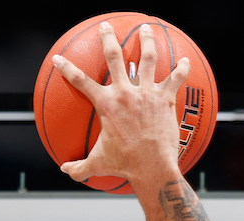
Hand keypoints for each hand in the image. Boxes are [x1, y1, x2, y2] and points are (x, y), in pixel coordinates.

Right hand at [52, 22, 189, 188]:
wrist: (151, 167)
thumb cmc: (124, 166)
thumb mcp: (98, 165)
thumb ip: (79, 167)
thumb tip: (65, 170)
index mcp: (106, 105)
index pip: (80, 81)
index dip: (66, 68)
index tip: (58, 58)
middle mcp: (125, 93)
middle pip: (114, 56)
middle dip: (108, 38)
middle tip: (105, 27)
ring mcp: (146, 93)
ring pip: (147, 58)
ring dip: (146, 41)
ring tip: (145, 29)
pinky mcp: (164, 99)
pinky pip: (176, 78)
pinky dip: (181, 69)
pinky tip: (185, 61)